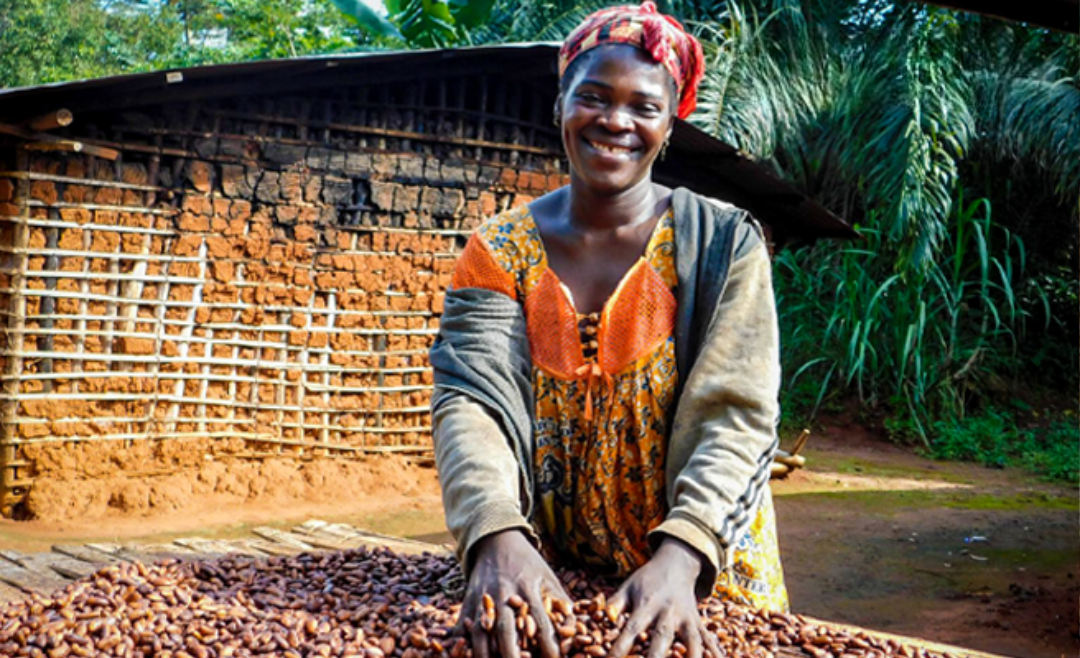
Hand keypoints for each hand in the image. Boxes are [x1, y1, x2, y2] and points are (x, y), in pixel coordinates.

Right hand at [456, 530, 571, 657]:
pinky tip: (470, 654)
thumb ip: (562, 603)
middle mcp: (503, 593)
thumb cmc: (528, 564)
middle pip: (506, 629)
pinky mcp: (468, 600)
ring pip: (480, 631)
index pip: (540, 621)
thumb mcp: (548, 577)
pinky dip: (464, 644)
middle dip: (512, 654)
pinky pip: (463, 626)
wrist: (496, 541)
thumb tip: (575, 630)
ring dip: (484, 653)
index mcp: (528, 587)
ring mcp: (482, 597)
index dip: (548, 644)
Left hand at [607, 538, 722, 657]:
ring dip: (691, 656)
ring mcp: (686, 618)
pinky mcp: (698, 623)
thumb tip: (601, 617)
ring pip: (692, 641)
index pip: (631, 629)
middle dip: (656, 657)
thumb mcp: (627, 587)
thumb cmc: (646, 581)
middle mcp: (667, 612)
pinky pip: (709, 640)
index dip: (620, 647)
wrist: (676, 564)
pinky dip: (716, 653)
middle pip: (662, 637)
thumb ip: (613, 604)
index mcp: (646, 605)